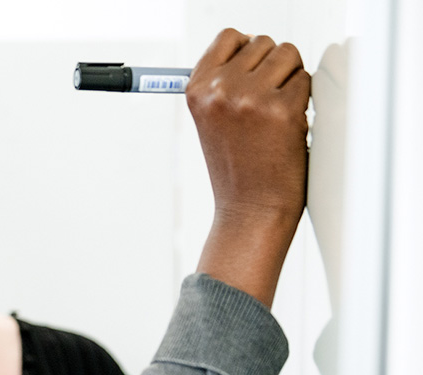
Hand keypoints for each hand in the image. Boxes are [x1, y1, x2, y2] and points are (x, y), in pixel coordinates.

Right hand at [188, 28, 310, 306]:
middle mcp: (220, 90)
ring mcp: (251, 98)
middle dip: (271, 67)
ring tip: (277, 112)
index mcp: (197, 90)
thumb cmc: (235, 168)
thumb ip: (223, 83)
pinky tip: (288, 125)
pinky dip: (303, 99)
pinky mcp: (282, 110)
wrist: (249, 210)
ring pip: (287, 54)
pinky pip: (305, 80)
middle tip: (265, 104)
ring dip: (290, 78)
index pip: (229, 37)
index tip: (252, 71)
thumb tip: (253, 45)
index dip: (247, 50)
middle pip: (262, 42)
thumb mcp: (211, 121)